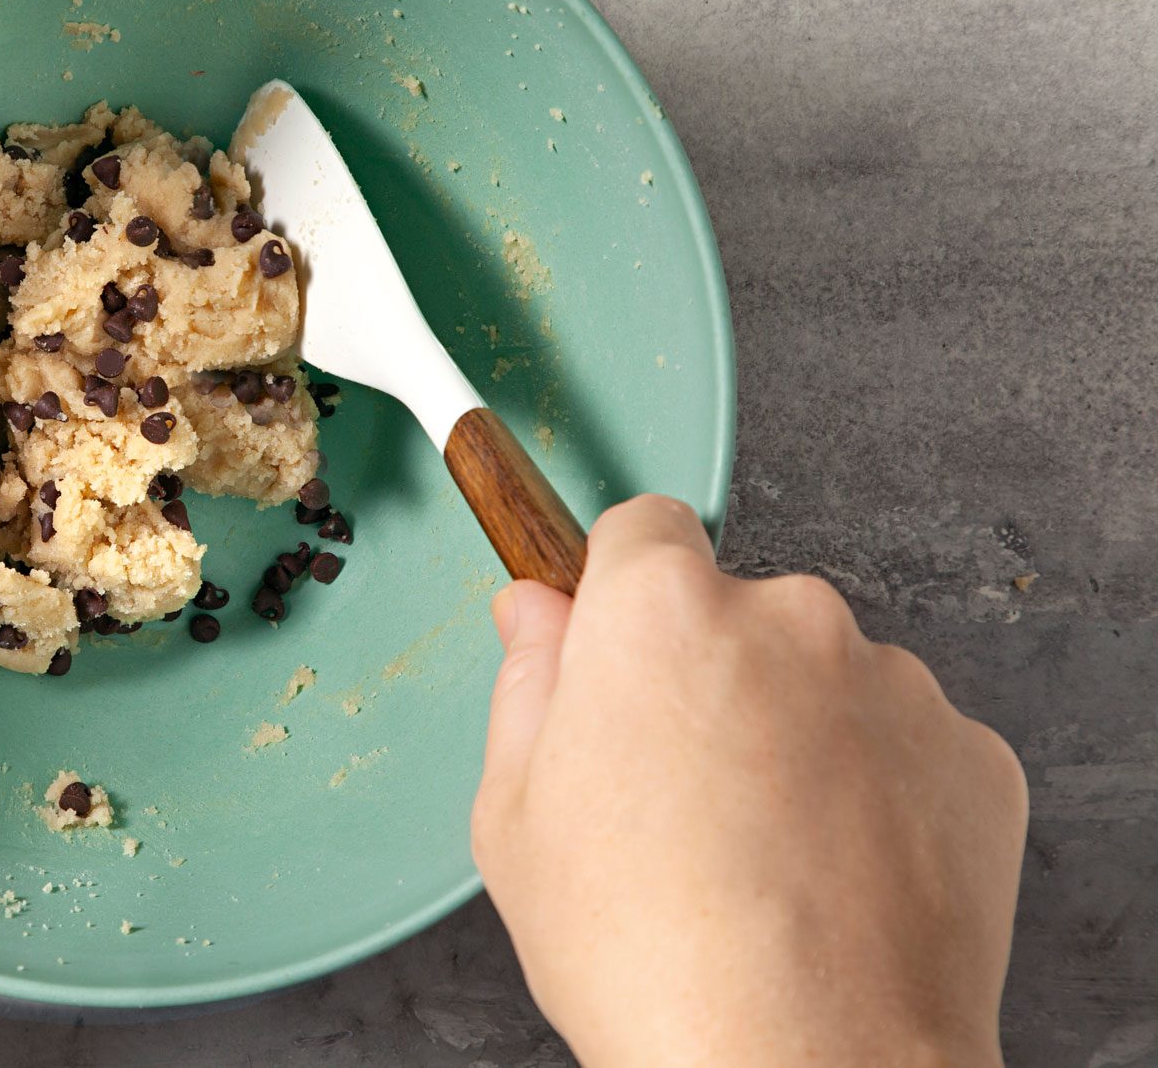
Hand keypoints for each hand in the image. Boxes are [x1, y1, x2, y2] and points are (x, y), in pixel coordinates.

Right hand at [473, 495, 1026, 1067]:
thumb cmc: (649, 956)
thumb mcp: (514, 818)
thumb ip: (525, 684)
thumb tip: (533, 613)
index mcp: (660, 612)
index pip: (640, 528)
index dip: (617, 590)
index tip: (614, 645)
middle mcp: (789, 617)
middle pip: (735, 609)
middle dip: (707, 674)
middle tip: (677, 792)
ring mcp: (893, 684)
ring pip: (824, 677)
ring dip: (795, 731)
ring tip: (762, 852)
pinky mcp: (972, 756)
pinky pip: (904, 745)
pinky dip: (874, 790)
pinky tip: (832, 875)